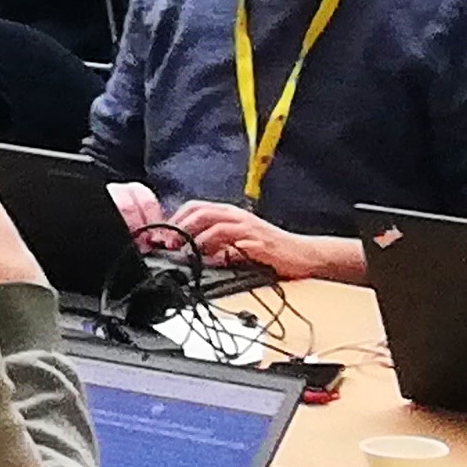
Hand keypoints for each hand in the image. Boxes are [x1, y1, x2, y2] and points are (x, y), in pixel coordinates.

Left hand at [177, 202, 363, 285]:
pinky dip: (221, 250)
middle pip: (201, 211)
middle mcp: (238, 216)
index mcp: (230, 214)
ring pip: (215, 224)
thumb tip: (188, 249)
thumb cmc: (269, 250)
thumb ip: (216, 241)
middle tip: (169, 243)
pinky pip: (236, 244)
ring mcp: (249, 228)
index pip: (196, 206)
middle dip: (181, 226)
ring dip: (196, 238)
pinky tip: (211, 260)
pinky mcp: (260, 244)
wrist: (303, 254)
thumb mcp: (238, 241)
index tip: (163, 235)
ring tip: (185, 251)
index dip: (176, 218)